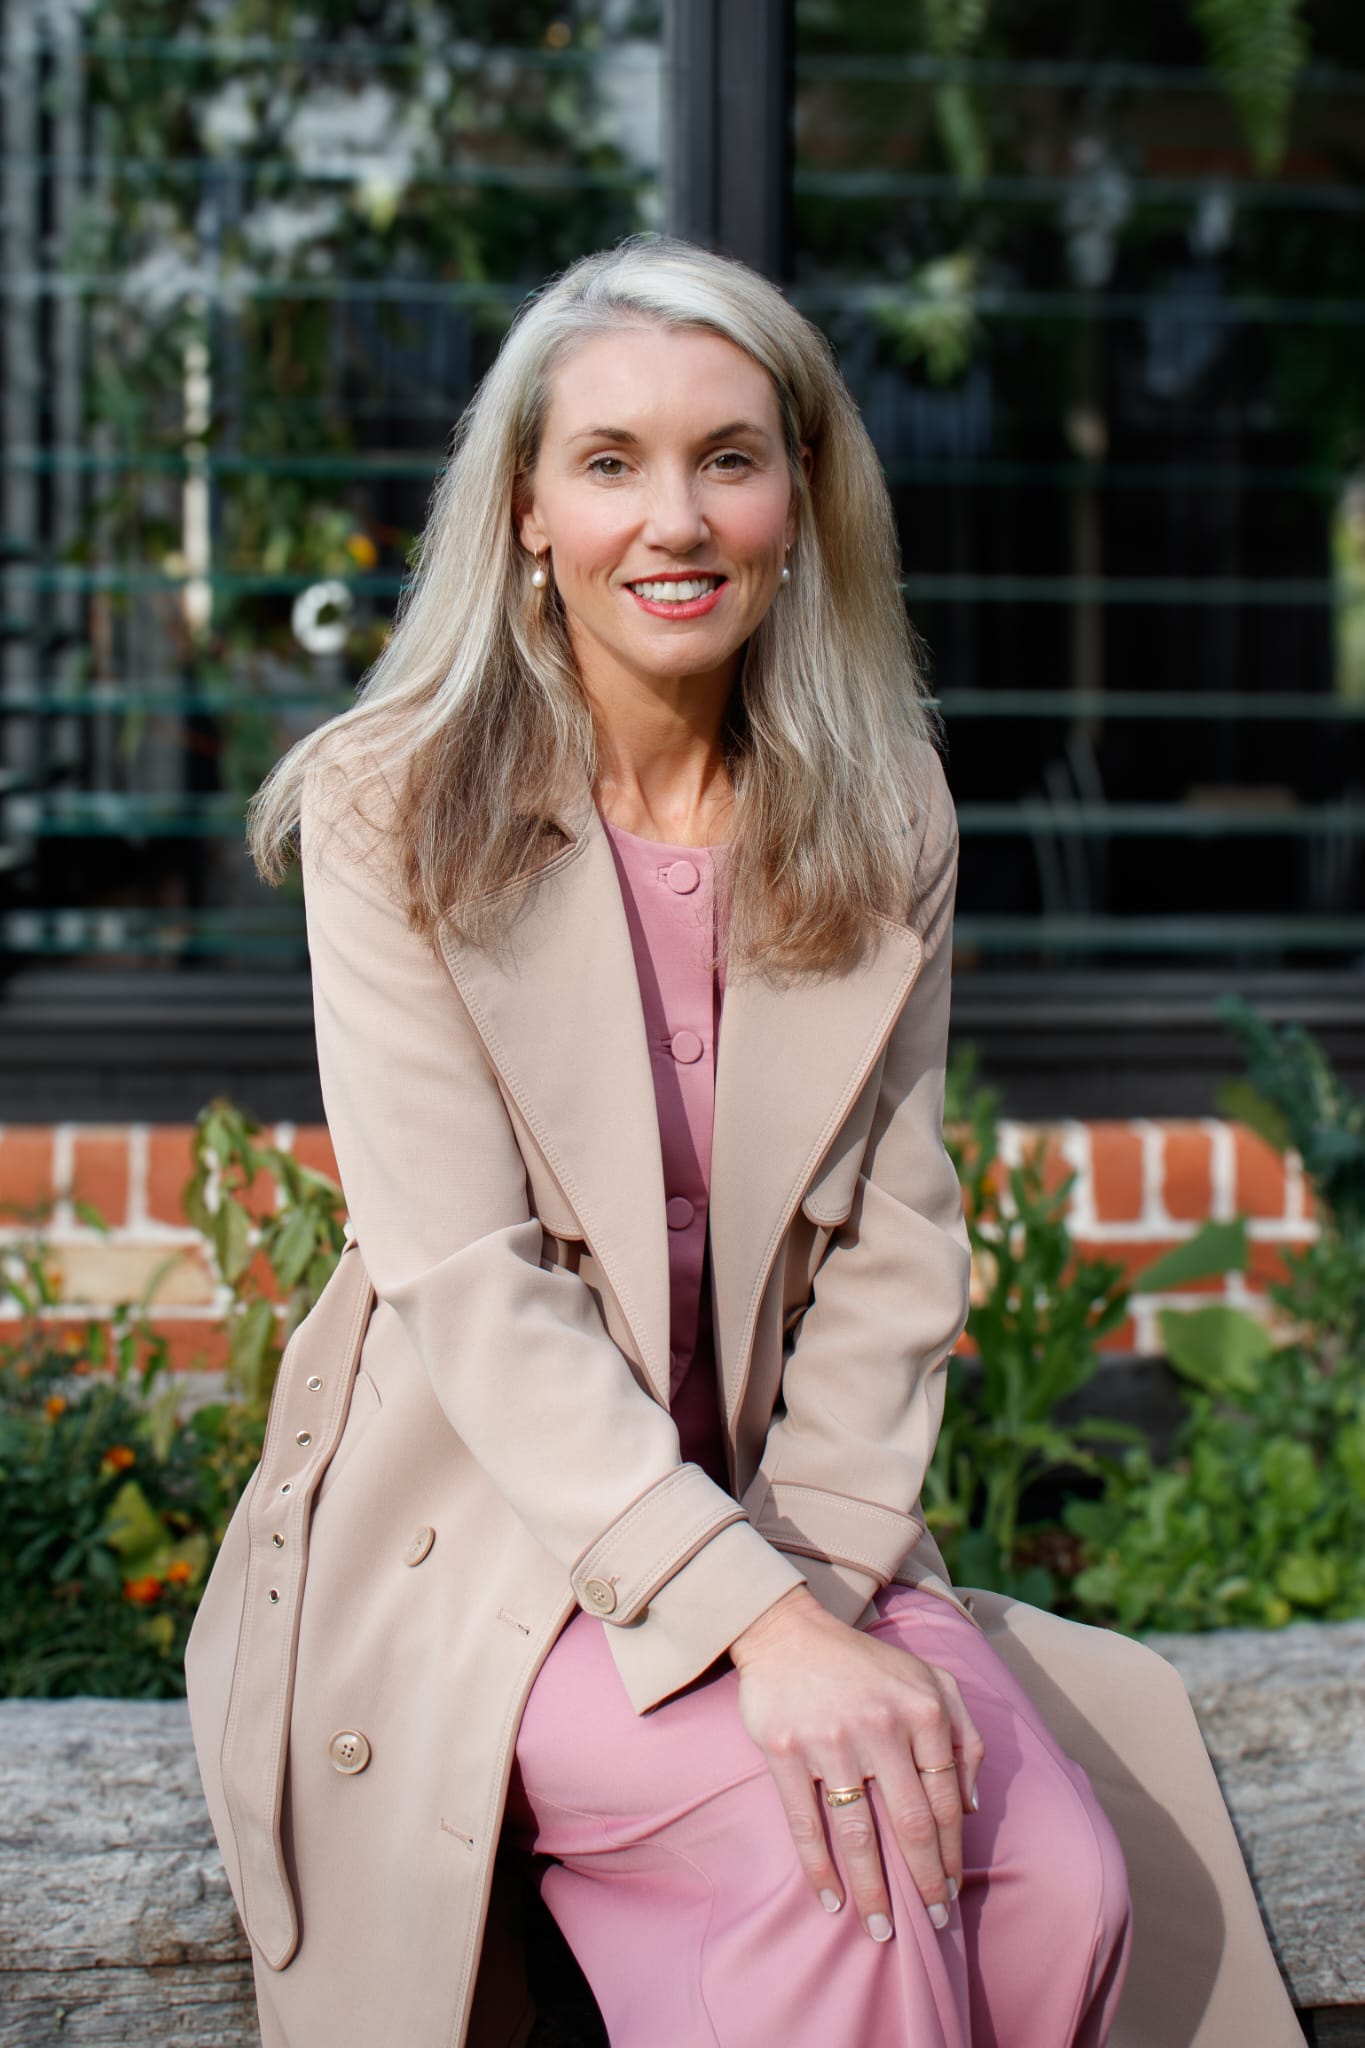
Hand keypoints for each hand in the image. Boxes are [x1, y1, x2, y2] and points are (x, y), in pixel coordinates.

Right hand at [729, 1586, 983, 1941]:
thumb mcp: (930, 1679)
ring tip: (881, 1931)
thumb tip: (971, 1806)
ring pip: (859, 1834)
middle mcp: (881, 1725)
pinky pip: (806, 1823)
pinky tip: (831, 1901)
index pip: (945, 1798)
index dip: (950, 1852)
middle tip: (931, 1923)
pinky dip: (819, 1869)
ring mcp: (830, 1739)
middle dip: (924, 1882)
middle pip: (910, 1824)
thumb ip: (964, 1733)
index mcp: (922, 1709)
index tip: (950, 1890)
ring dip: (873, 1891)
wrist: (789, 1631)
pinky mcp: (785, 1749)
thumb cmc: (865, 1664)